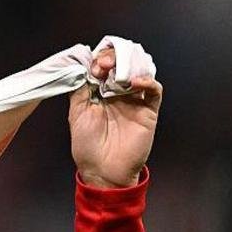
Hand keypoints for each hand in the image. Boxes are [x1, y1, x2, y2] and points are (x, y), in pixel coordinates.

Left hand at [69, 46, 162, 187]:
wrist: (104, 171)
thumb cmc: (87, 147)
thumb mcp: (76, 115)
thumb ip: (80, 91)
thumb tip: (81, 67)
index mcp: (99, 94)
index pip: (103, 67)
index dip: (99, 60)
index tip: (92, 64)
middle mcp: (117, 94)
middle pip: (121, 66)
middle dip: (113, 59)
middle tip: (104, 64)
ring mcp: (134, 101)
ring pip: (139, 73)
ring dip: (129, 66)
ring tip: (116, 70)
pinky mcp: (148, 111)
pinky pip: (154, 91)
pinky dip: (148, 82)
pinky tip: (134, 83)